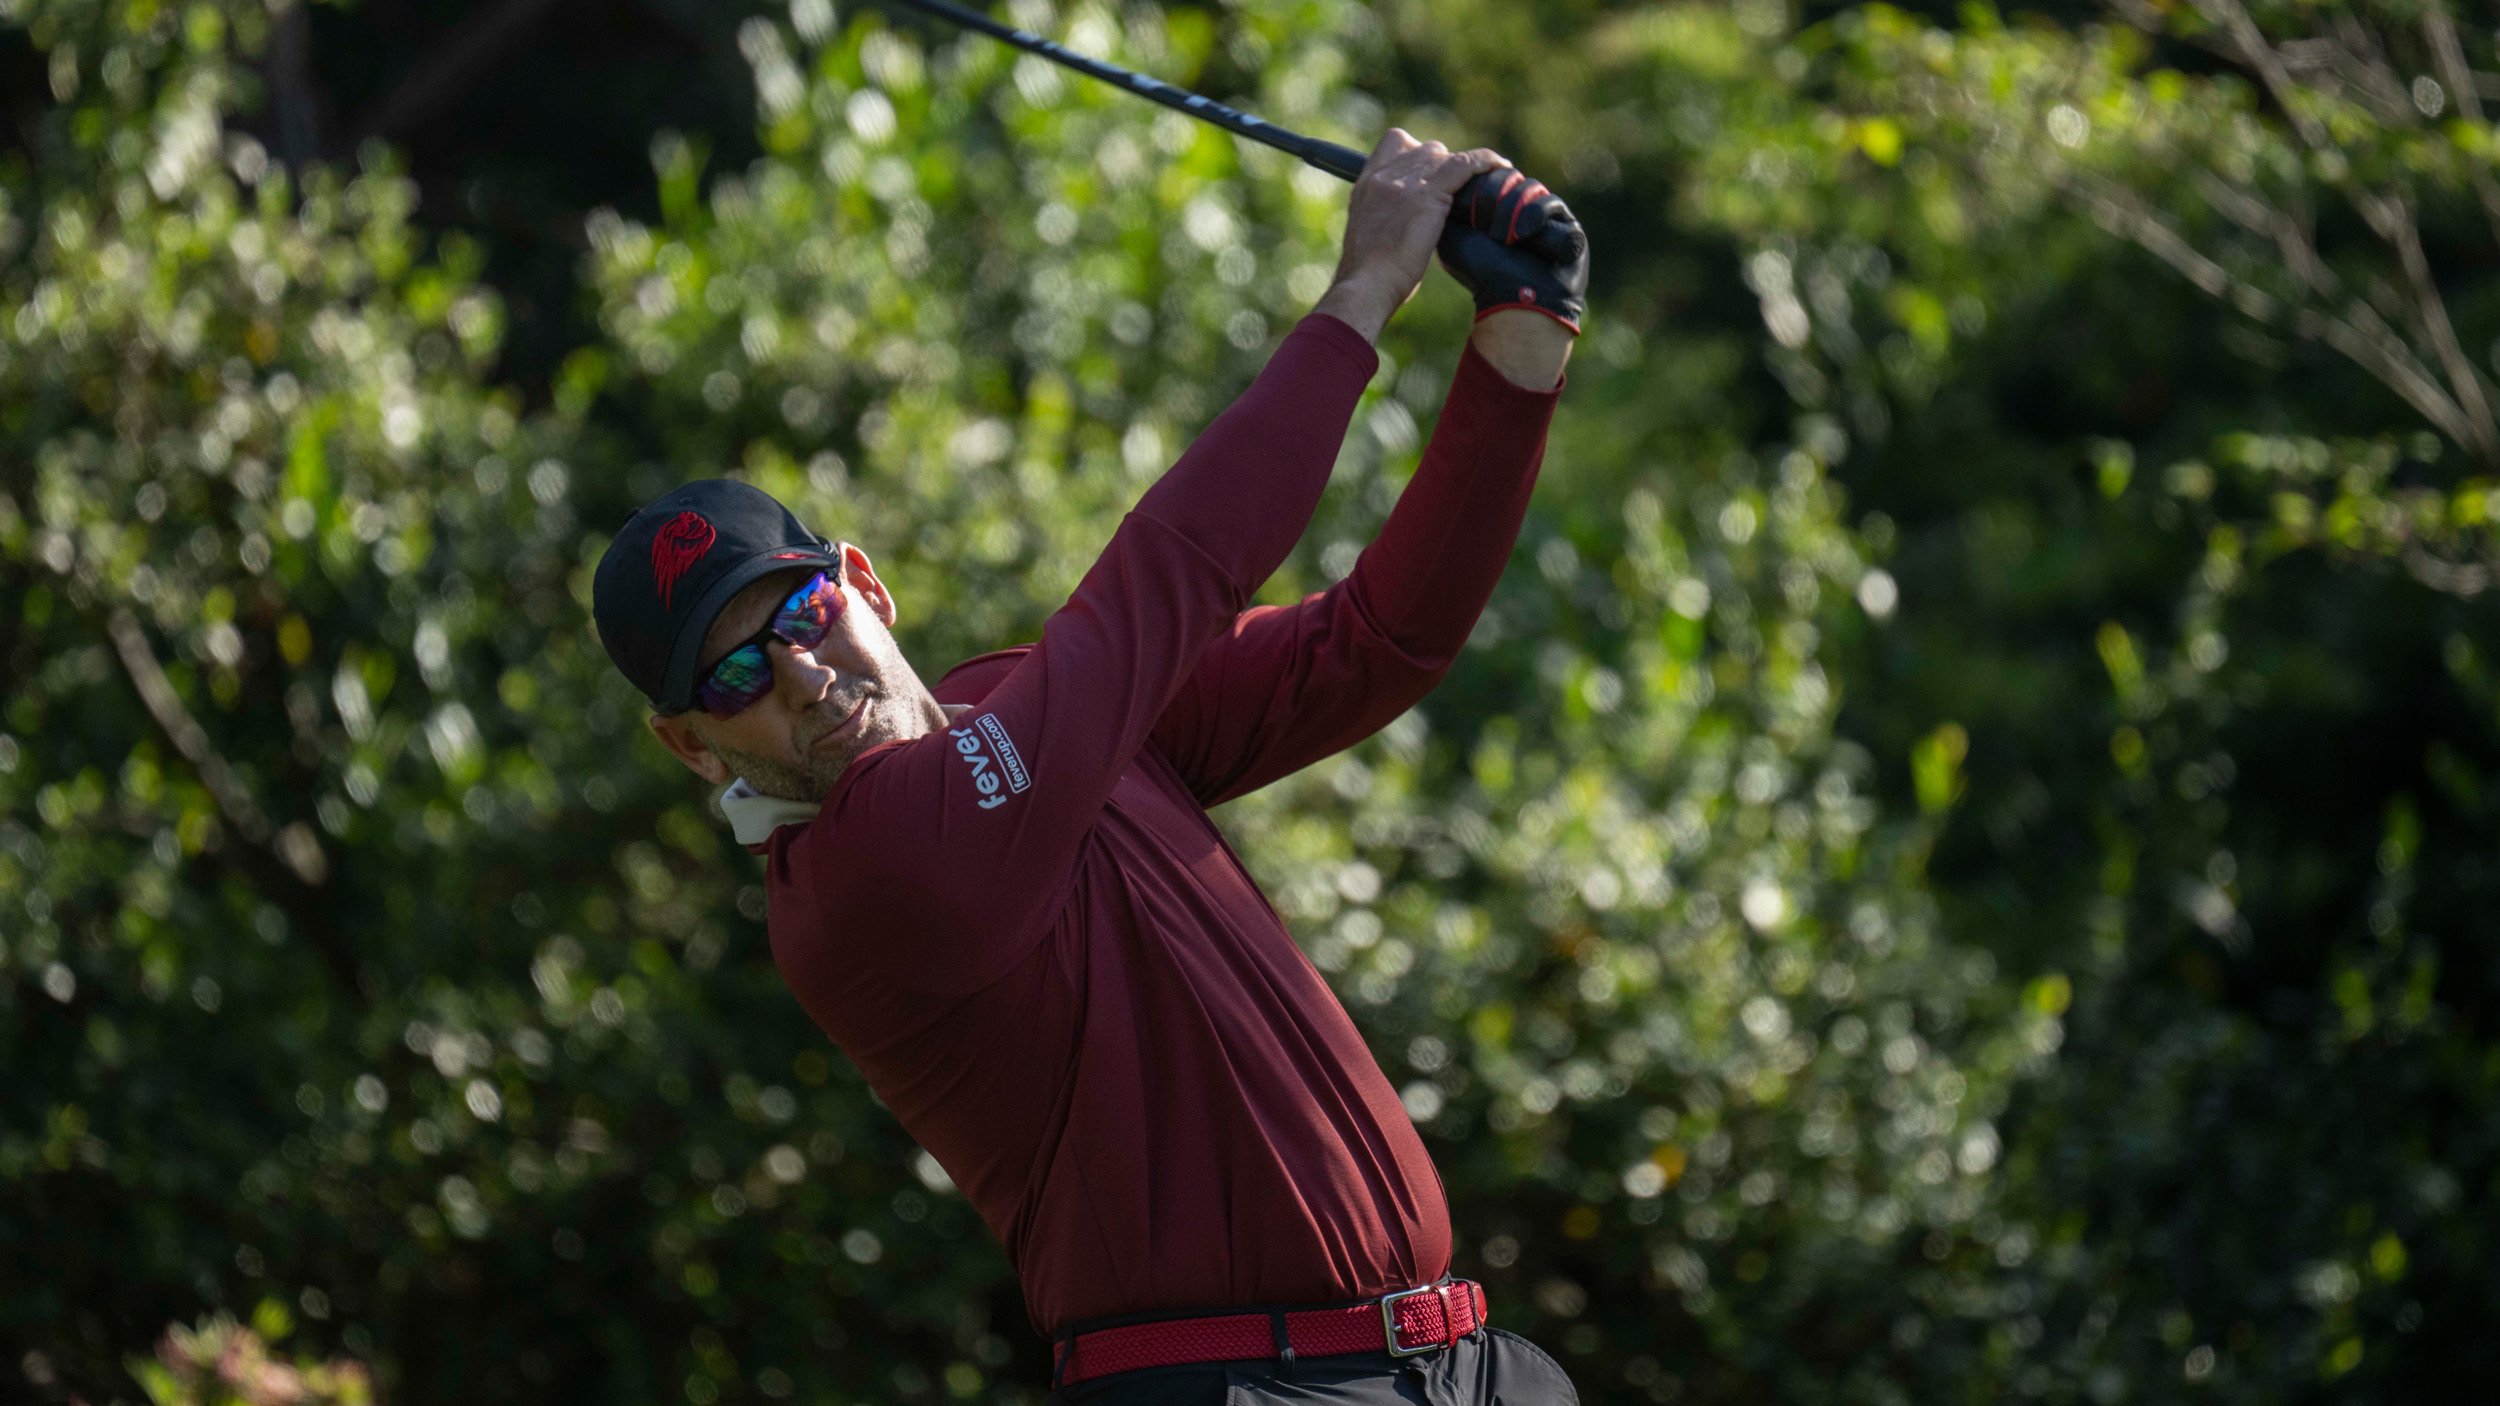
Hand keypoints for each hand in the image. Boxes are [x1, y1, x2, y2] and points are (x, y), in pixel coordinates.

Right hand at [1312, 130, 1507, 342]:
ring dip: (1462, 170)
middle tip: (1456, 194)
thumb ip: (1387, 218)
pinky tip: (1501, 167)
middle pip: (1425, 149)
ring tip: (1478, 188)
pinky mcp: (1427, 195)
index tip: (1431, 173)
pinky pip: (1464, 164)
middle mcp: (1383, 176)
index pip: (1395, 143)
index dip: (1418, 152)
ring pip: (1444, 156)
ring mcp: (1404, 183)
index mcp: (1366, 184)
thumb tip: (1409, 226)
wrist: (1366, 286)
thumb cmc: (1368, 278)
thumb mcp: (1370, 237)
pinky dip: (1485, 162)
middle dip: (1444, 166)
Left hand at [1437, 171, 1589, 334]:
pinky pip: (1552, 209)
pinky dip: (1537, 230)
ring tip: (1510, 242)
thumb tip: (1454, 175)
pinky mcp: (1571, 228)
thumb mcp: (1453, 234)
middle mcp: (1524, 205)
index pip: (1491, 173)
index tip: (1474, 222)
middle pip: (1511, 177)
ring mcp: (1550, 216)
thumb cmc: (1480, 271)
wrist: (1512, 301)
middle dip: (1495, 204)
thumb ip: (1449, 203)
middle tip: (1492, 235)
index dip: (1482, 193)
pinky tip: (1533, 247)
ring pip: (1531, 189)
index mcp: (1498, 204)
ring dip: (1514, 217)